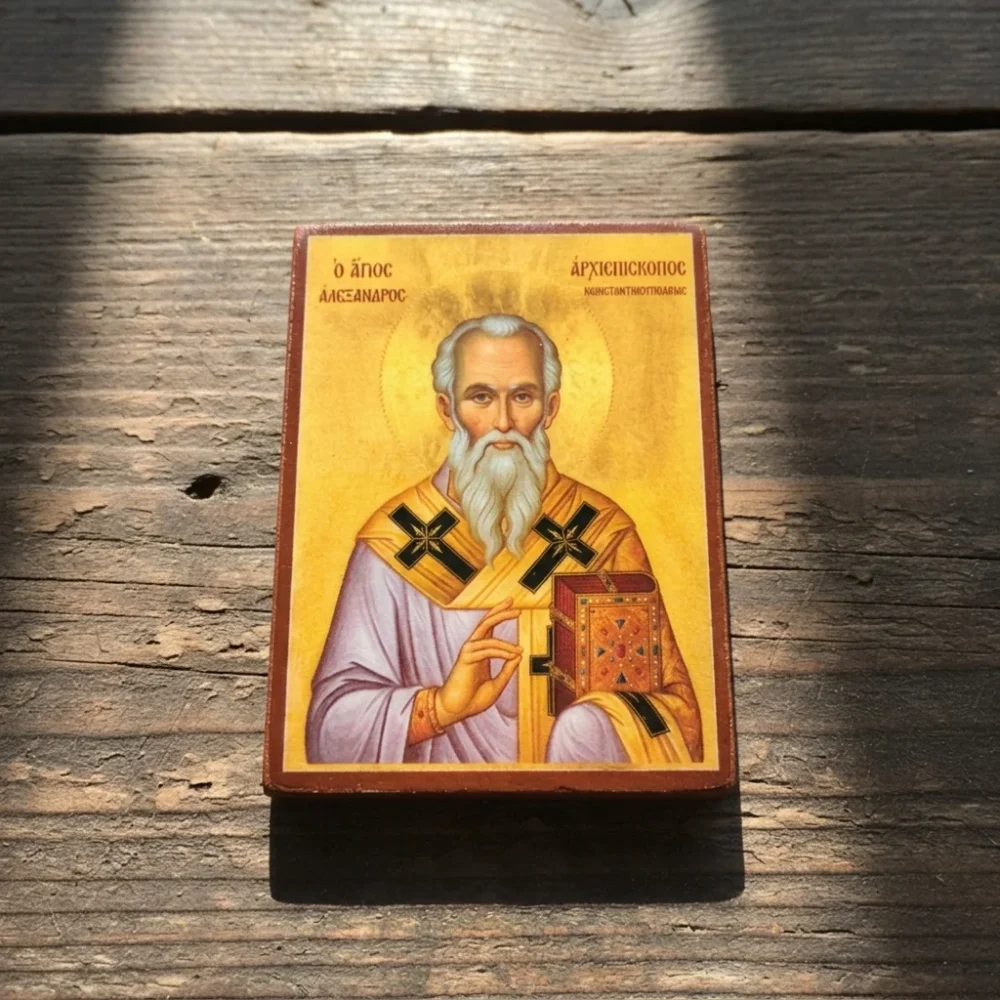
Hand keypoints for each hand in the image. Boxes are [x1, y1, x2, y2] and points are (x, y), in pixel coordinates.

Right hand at [435, 598, 521, 727]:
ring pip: (486, 634)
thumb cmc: (473, 700)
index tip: (515, 610)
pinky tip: (511, 656)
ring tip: (520, 649)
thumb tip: (518, 656)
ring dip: (505, 642)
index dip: (500, 616)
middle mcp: (474, 649)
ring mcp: (468, 652)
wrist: (456, 711)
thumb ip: (507, 671)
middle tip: (512, 601)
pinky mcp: (465, 658)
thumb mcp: (496, 685)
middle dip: (499, 611)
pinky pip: (486, 649)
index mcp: (481, 653)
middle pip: (486, 623)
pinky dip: (500, 652)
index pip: (490, 629)